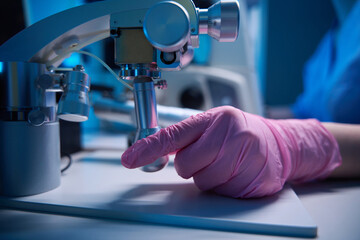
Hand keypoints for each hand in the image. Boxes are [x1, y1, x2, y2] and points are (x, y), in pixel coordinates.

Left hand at [121, 106, 340, 197]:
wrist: (278, 144)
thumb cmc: (238, 134)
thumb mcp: (212, 125)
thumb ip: (184, 137)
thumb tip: (150, 153)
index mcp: (213, 119)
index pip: (173, 135)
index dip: (148, 149)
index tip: (129, 159)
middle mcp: (229, 134)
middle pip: (185, 165)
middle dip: (192, 166)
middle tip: (209, 157)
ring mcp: (245, 156)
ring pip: (202, 182)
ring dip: (209, 177)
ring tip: (226, 164)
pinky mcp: (254, 177)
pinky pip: (222, 193)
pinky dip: (224, 187)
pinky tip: (237, 173)